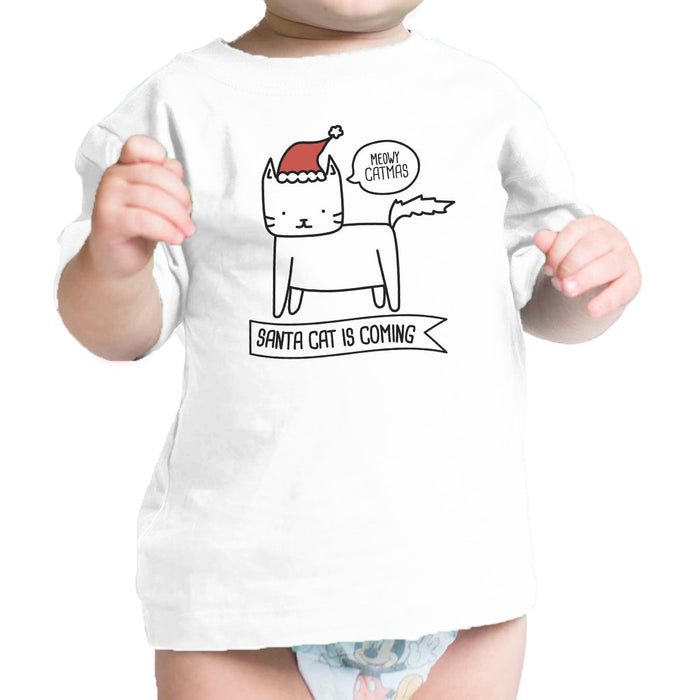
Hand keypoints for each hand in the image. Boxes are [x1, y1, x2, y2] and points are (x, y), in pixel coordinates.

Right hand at [88, 134, 194, 278]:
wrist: (117, 259)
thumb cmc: (138, 227)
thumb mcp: (157, 201)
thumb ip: (166, 180)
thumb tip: (175, 168)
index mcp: (124, 167)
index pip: (138, 145)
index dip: (160, 158)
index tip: (176, 182)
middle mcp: (113, 177)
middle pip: (157, 175)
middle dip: (182, 198)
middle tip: (189, 218)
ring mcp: (107, 197)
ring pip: (153, 198)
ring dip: (178, 217)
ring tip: (186, 231)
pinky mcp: (109, 220)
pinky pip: (145, 220)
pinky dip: (166, 230)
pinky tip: (175, 238)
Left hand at [534, 216, 640, 316]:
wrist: (595, 286)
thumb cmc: (577, 263)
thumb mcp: (561, 253)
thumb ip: (551, 246)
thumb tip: (540, 237)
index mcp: (593, 226)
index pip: (574, 232)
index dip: (557, 251)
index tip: (548, 269)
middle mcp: (613, 238)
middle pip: (591, 246)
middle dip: (569, 264)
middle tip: (558, 281)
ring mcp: (625, 258)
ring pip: (608, 265)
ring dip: (585, 278)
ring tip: (568, 290)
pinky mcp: (632, 281)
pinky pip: (622, 290)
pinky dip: (606, 301)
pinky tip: (592, 310)